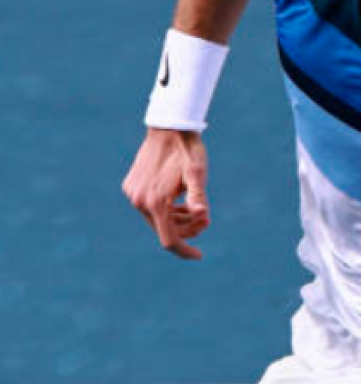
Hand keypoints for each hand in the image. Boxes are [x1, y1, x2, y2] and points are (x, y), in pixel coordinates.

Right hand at [121, 128, 211, 258]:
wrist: (169, 128)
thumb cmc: (187, 150)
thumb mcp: (198, 173)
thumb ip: (199, 197)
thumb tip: (203, 215)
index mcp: (155, 202)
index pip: (169, 239)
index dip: (185, 250)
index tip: (199, 255)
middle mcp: (139, 201)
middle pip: (165, 229)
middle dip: (187, 228)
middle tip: (206, 216)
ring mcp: (133, 194)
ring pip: (157, 219)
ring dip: (178, 219)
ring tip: (197, 208)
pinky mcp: (131, 186)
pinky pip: (150, 208)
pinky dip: (166, 209)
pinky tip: (180, 201)